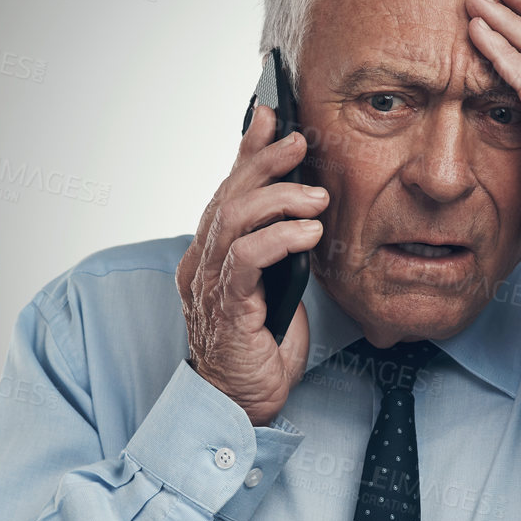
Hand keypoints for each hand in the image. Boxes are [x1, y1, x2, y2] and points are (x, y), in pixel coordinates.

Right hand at [175, 104, 325, 425]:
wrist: (243, 404)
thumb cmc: (262, 349)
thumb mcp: (279, 283)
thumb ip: (282, 247)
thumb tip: (310, 206)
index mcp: (212, 252)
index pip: (228, 189)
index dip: (247, 150)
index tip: (272, 117)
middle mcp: (203, 261)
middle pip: (228, 194)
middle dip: (264, 161)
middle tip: (300, 142)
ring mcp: (209, 284)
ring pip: (233, 218)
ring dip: (278, 199)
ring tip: (317, 198)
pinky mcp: (225, 307)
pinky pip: (245, 258)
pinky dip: (278, 238)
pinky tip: (308, 233)